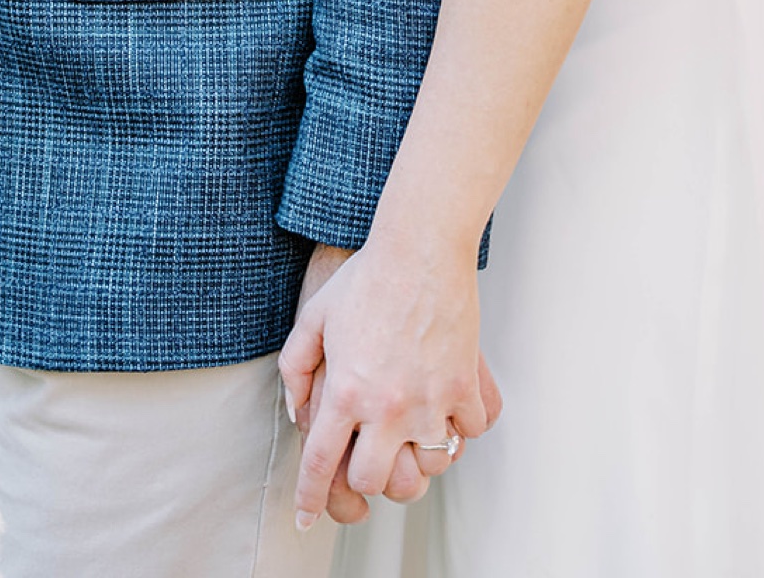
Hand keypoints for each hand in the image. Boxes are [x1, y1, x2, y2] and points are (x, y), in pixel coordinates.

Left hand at [280, 235, 498, 529]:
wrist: (421, 246)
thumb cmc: (368, 277)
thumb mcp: (314, 317)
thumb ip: (296, 368)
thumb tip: (298, 413)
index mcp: (345, 390)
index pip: (319, 465)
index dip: (308, 498)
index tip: (306, 516)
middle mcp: (386, 405)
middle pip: (372, 480)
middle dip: (367, 474)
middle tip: (371, 453)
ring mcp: (429, 400)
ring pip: (426, 469)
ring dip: (418, 457)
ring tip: (413, 431)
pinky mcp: (464, 387)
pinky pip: (468, 434)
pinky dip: (460, 428)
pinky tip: (448, 407)